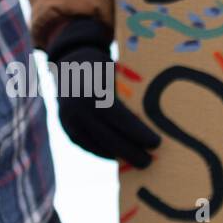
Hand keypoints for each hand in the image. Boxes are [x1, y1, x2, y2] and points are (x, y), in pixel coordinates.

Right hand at [48, 18, 159, 168]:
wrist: (69, 61)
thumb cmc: (104, 67)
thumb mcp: (116, 73)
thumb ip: (130, 94)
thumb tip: (157, 117)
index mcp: (94, 91)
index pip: (120, 119)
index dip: (139, 134)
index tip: (156, 143)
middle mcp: (78, 107)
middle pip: (109, 138)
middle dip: (132, 152)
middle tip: (150, 161)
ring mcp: (68, 119)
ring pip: (97, 145)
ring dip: (119, 156)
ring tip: (138, 161)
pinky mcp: (65, 126)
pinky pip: (86, 144)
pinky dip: (103, 152)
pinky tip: (118, 157)